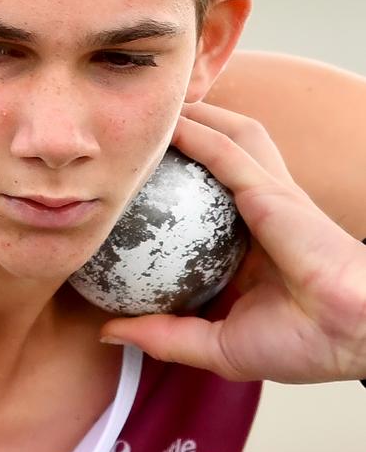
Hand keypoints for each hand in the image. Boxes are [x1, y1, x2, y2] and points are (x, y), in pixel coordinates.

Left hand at [100, 101, 365, 383]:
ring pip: (229, 136)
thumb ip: (165, 335)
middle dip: (192, 128)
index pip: (210, 197)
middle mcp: (260, 208)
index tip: (137, 176)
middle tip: (147, 126)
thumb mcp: (217, 344)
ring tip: (156, 107)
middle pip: (223, 153)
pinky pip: (224, 152)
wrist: (348, 334)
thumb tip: (110, 333)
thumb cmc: (299, 344)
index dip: (180, 178)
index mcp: (251, 241)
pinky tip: (166, 124)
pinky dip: (196, 132)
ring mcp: (267, 193)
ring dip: (196, 115)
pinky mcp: (269, 189)